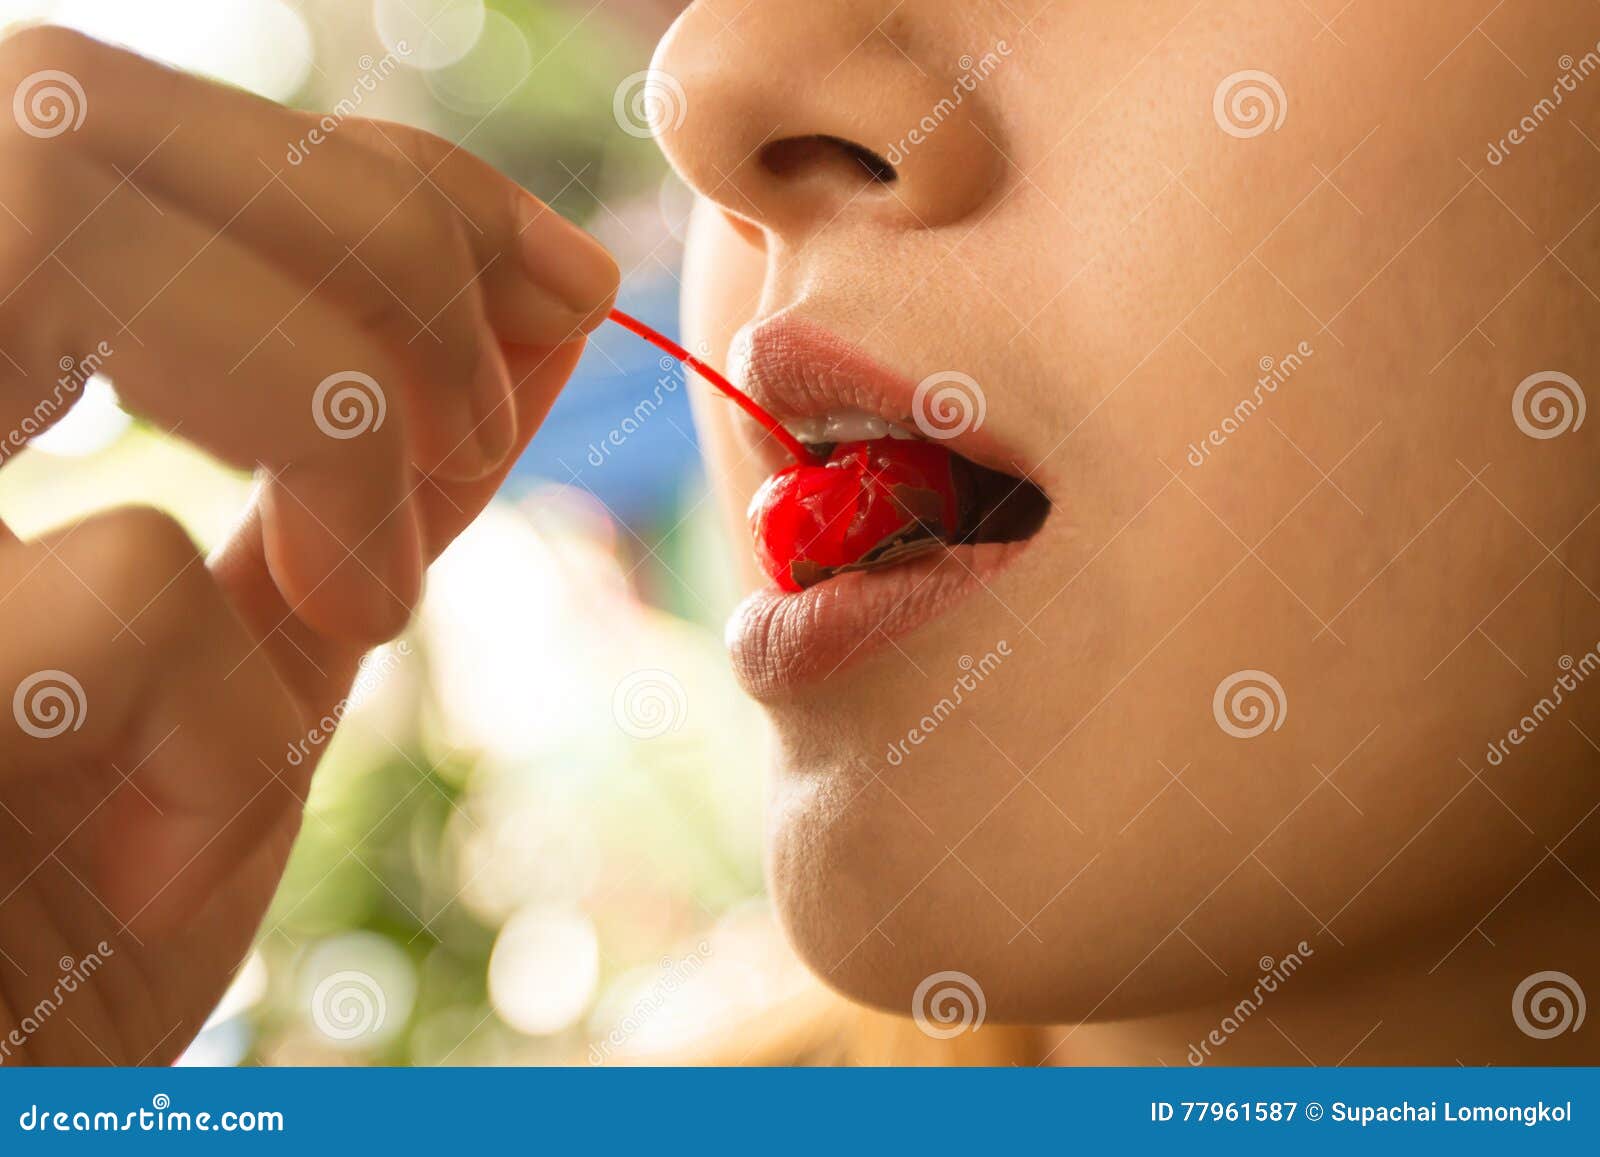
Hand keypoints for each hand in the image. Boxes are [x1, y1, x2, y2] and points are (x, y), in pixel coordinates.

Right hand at [0, 27, 617, 1064]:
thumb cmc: (92, 882)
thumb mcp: (264, 643)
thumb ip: (385, 468)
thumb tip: (553, 300)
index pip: (116, 114)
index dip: (378, 169)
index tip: (564, 285)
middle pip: (68, 113)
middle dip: (373, 250)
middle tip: (475, 443)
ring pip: (57, 233)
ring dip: (330, 417)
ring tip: (367, 603)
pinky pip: (112, 585)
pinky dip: (230, 695)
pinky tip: (207, 807)